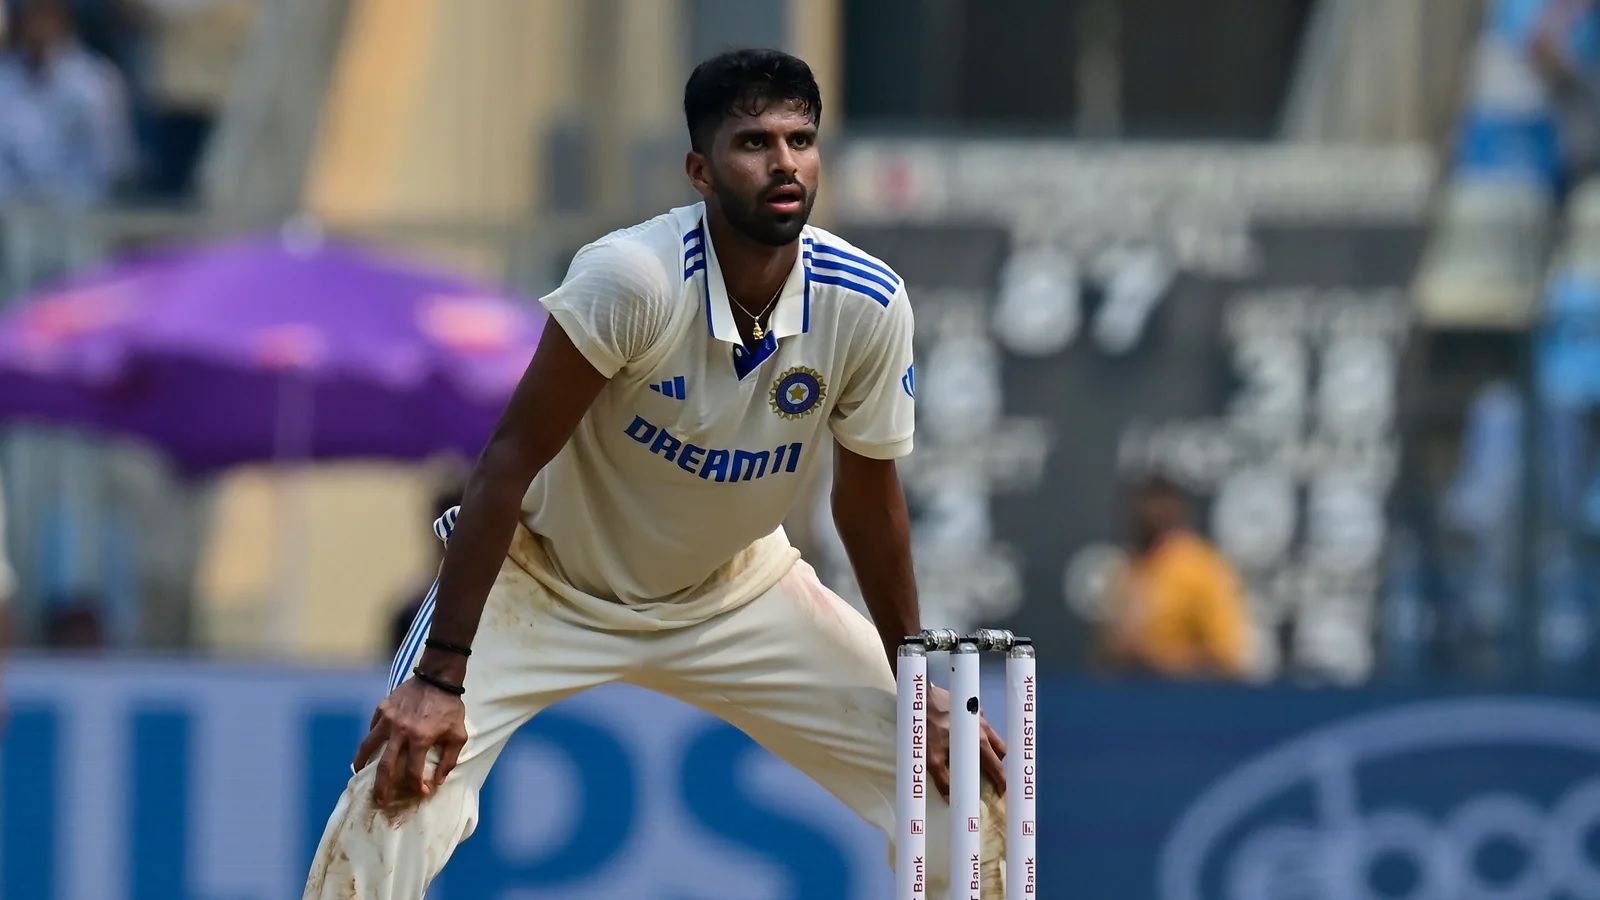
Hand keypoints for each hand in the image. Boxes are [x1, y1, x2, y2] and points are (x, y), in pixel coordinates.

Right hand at [354, 677, 467, 810]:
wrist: (437, 677)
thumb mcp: (458, 734)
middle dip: (382, 787)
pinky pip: (372, 729)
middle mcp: (401, 731)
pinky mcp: (382, 708)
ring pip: (368, 746)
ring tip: (359, 775)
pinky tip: (370, 750)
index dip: (417, 786)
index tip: (421, 792)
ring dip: (362, 764)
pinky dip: (370, 741)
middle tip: (380, 801)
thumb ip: (449, 759)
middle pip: (385, 766)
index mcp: (421, 738)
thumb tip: (438, 781)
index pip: (414, 771)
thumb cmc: (450, 707)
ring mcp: (388, 719)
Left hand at [925, 683, 1007, 799]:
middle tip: (992, 774)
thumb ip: (943, 780)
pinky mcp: (972, 706)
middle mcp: (984, 730)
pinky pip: (983, 722)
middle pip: (1001, 751)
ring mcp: (980, 716)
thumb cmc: (929, 730)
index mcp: (979, 744)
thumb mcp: (932, 760)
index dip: (1002, 782)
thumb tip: (951, 799)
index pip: (997, 767)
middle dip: (999, 764)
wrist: (924, 700)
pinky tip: (970, 733)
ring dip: (993, 747)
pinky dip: (982, 731)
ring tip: (983, 755)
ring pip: (995, 735)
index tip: (1003, 792)